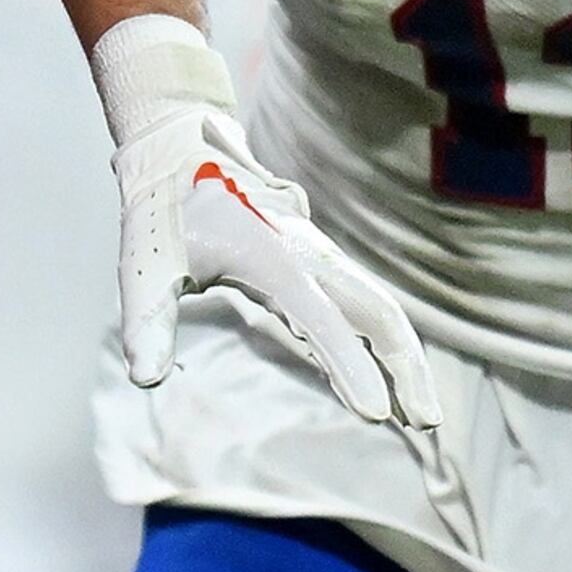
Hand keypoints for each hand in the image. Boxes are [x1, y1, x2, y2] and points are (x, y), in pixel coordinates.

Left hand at [97, 18, 437, 428]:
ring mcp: (316, 256)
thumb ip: (147, 321)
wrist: (176, 149)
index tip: (374, 413)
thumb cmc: (161, 210)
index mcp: (270, 255)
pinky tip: (382, 379)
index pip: (321, 318)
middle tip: (427, 422)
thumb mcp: (145, 264)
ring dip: (404, 355)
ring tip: (420, 413)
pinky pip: (359, 304)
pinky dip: (382, 341)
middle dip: (407, 366)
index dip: (349, 365)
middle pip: (378, 310)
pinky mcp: (313, 263)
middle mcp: (306, 255)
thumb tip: (145, 377)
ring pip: (378, 305)